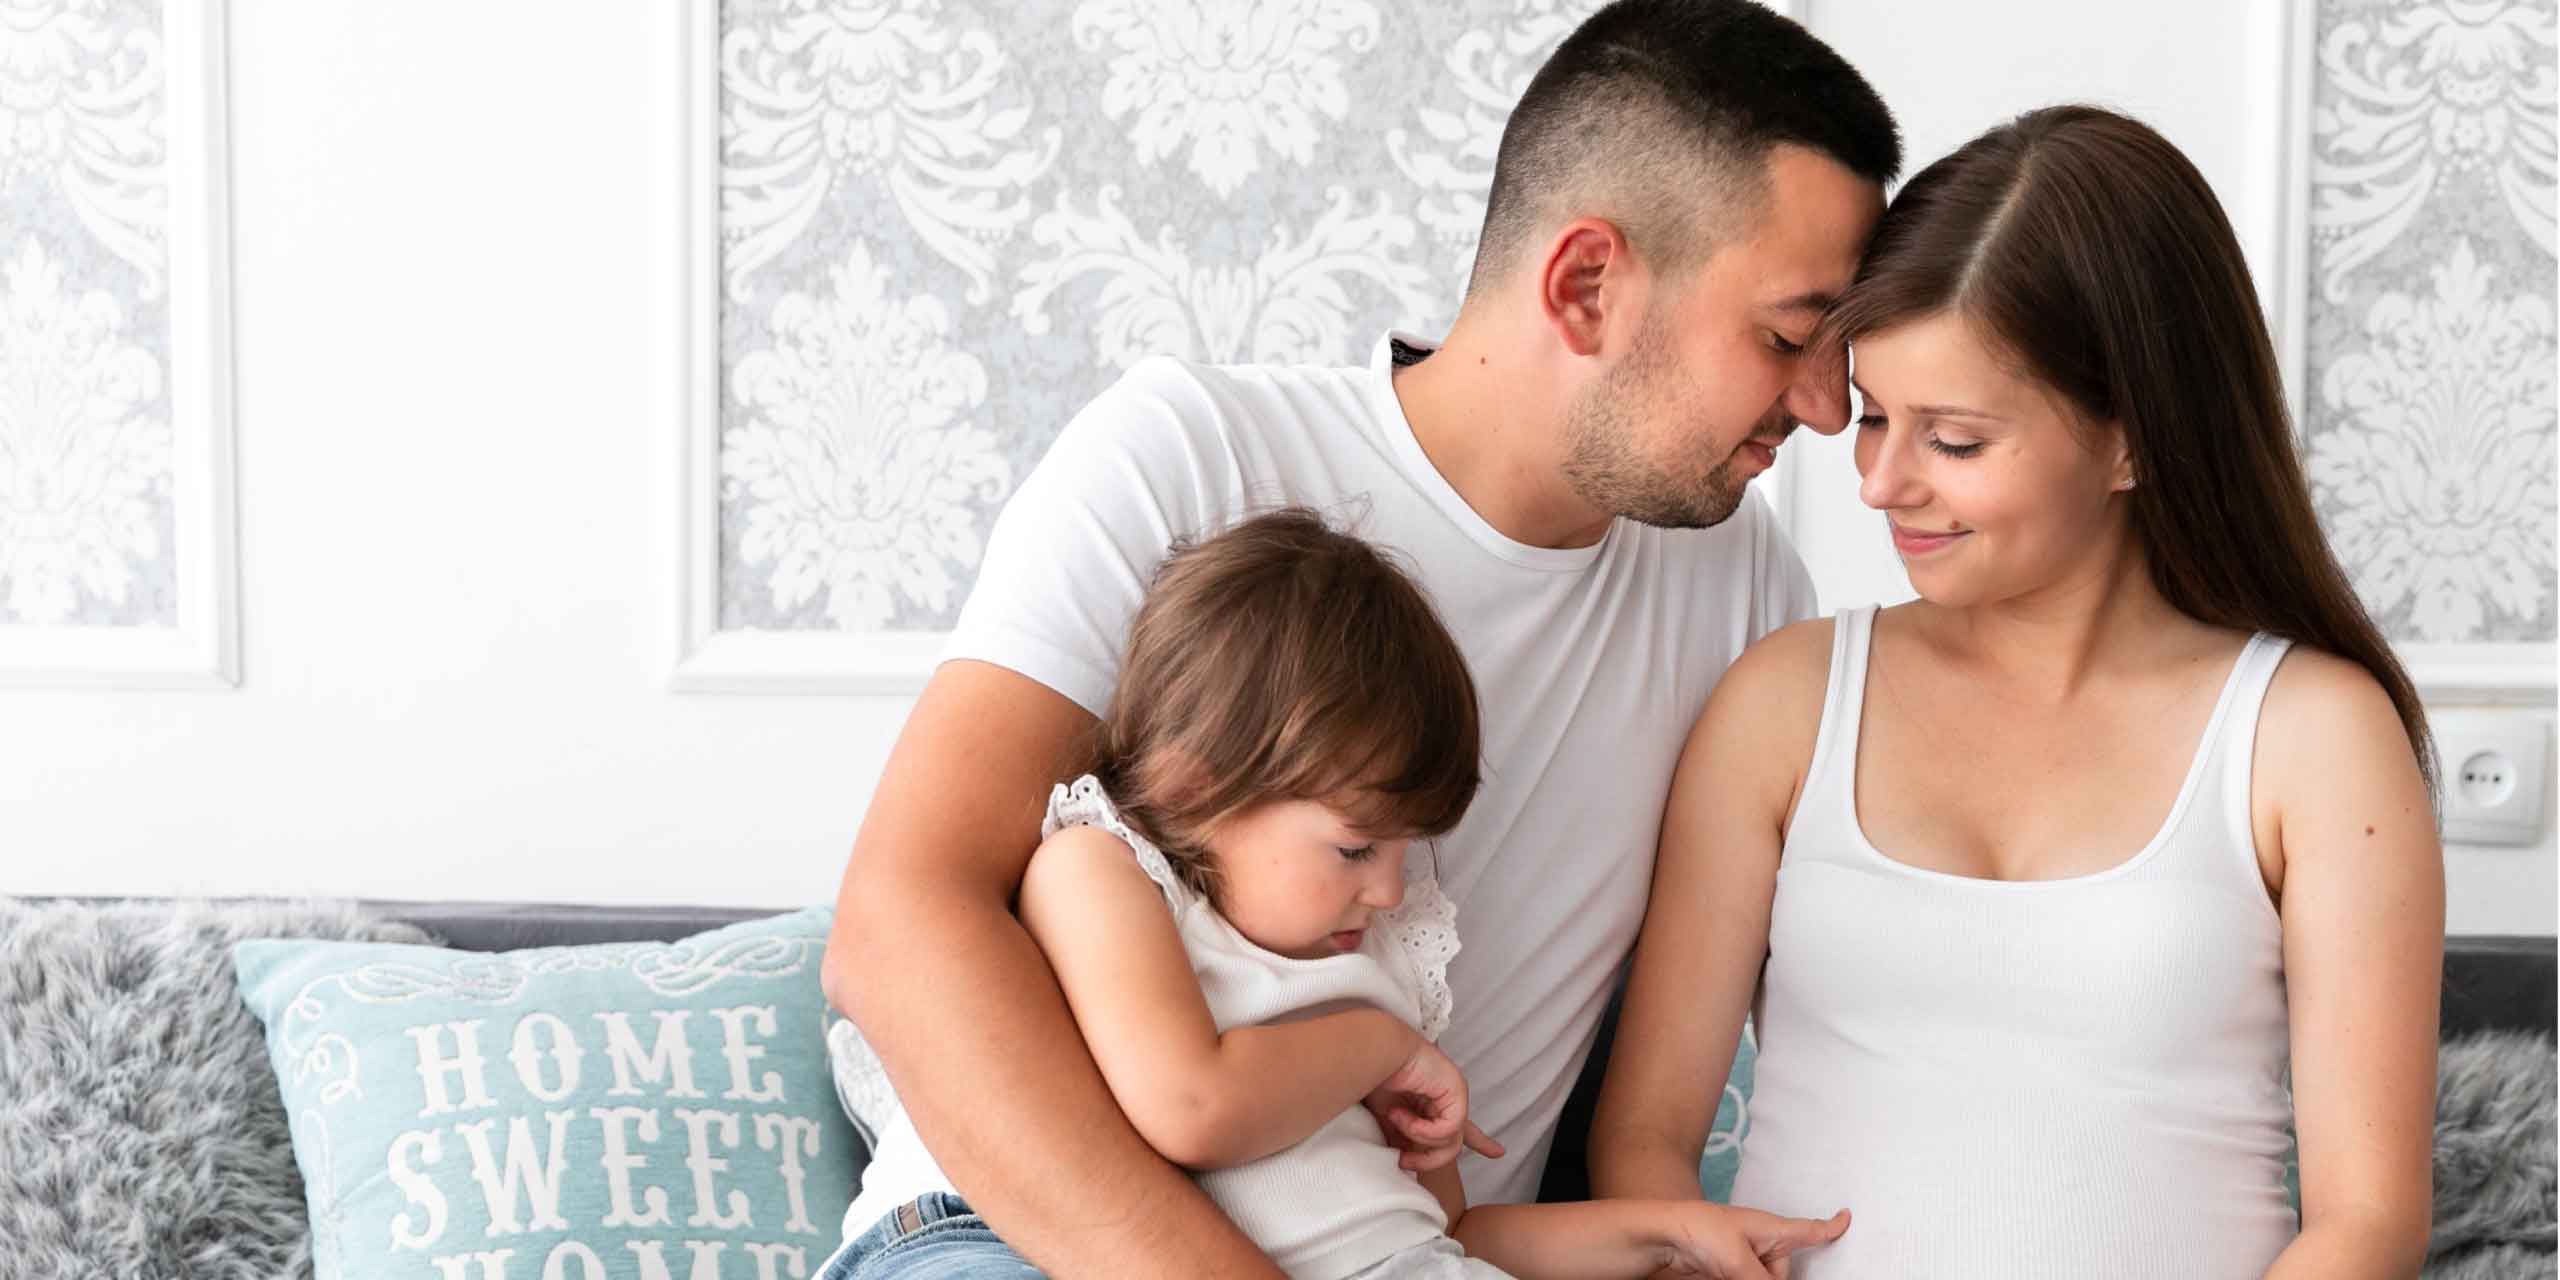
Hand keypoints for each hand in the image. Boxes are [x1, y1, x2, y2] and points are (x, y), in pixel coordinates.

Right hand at [1362, 1039, 1505, 1171]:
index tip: (1498, 1153)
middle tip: (1404, 1161)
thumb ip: (1402, 1138)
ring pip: (1451, 1143)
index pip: (1463, 1127)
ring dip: (1417, 1138)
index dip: (1481, 1142)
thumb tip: (1406, 1161)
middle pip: (1454, 1142)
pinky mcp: (1456, 1090)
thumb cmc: (1376, 1078)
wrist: (1374, 1054)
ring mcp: (1454, 1093)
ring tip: (1394, 1117)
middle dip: (1428, 1160)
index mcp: (1435, 1103)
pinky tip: (1401, 1115)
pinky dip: (1422, 1130)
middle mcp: (1448, 1097)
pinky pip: (1449, 1129)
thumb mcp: (1388, 1119)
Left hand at [1655, 1204, 1848, 1279]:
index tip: (1846, 1217)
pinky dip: (1742, 1279)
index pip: (1809, 1230)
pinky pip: (1749, 1279)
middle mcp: (1763, 1243)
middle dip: (1770, 1278)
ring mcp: (1746, 1257)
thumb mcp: (1738, 1262)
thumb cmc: (1700, 1230)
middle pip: (1784, 1274)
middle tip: (1738, 1271)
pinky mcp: (1730, 1269)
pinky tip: (1721, 1274)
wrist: (1663, 1236)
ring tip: (1723, 1270)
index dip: (1830, 1227)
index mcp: (1772, 1229)